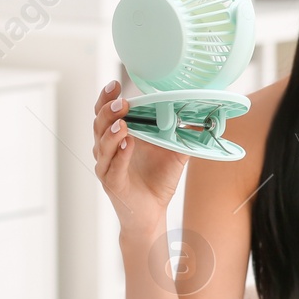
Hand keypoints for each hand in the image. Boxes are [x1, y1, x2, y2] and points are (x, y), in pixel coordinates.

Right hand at [94, 79, 188, 229]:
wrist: (152, 213)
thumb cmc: (157, 181)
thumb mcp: (173, 152)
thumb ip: (181, 134)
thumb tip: (199, 116)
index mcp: (117, 137)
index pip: (105, 113)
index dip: (106, 98)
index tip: (115, 85)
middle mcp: (107, 150)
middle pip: (99, 125)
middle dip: (109, 111)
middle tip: (123, 102)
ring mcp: (107, 167)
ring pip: (102, 146)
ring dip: (112, 132)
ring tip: (123, 122)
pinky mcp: (113, 184)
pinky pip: (113, 167)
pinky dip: (120, 155)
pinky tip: (128, 143)